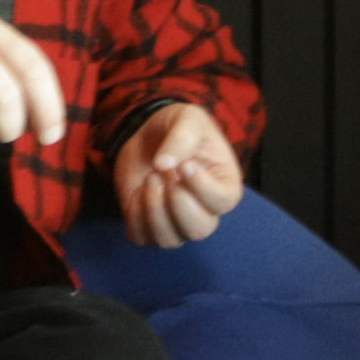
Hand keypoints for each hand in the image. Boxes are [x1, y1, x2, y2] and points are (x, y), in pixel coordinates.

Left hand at [110, 101, 243, 245]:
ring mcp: (176, 222)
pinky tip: (138, 191)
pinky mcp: (148, 225)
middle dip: (177, 204)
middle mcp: (204, 210)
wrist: (148, 134)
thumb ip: (182, 136)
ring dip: (154, 210)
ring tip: (151, 178)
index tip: (184, 165)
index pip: (223, 201)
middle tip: (163, 174)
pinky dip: (135, 217)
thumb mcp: (187, 118)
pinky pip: (141, 237)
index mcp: (224, 184)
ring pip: (170, 240)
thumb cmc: (177, 127)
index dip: (202, 187)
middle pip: (199, 230)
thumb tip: (164, 164)